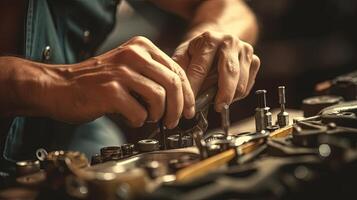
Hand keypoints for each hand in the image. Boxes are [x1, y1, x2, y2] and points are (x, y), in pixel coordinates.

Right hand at [46, 36, 194, 127]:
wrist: (59, 86)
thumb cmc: (94, 81)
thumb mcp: (127, 68)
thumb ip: (151, 76)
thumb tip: (179, 97)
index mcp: (141, 47)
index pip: (176, 70)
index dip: (187, 93)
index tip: (188, 109)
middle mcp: (132, 55)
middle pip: (173, 83)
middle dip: (178, 107)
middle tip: (173, 121)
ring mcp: (121, 72)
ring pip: (159, 97)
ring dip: (158, 114)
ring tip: (148, 118)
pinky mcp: (110, 91)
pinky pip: (139, 112)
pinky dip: (139, 121)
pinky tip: (131, 118)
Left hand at [172, 31, 259, 111]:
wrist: (219, 39)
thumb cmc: (198, 51)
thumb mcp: (184, 55)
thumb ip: (179, 72)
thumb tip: (176, 94)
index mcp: (209, 39)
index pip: (200, 69)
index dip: (194, 90)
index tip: (189, 107)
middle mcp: (230, 41)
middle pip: (229, 73)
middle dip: (222, 95)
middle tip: (216, 108)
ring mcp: (245, 50)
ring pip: (241, 82)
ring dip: (229, 97)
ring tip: (218, 101)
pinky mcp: (254, 60)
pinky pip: (248, 85)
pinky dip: (238, 94)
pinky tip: (227, 93)